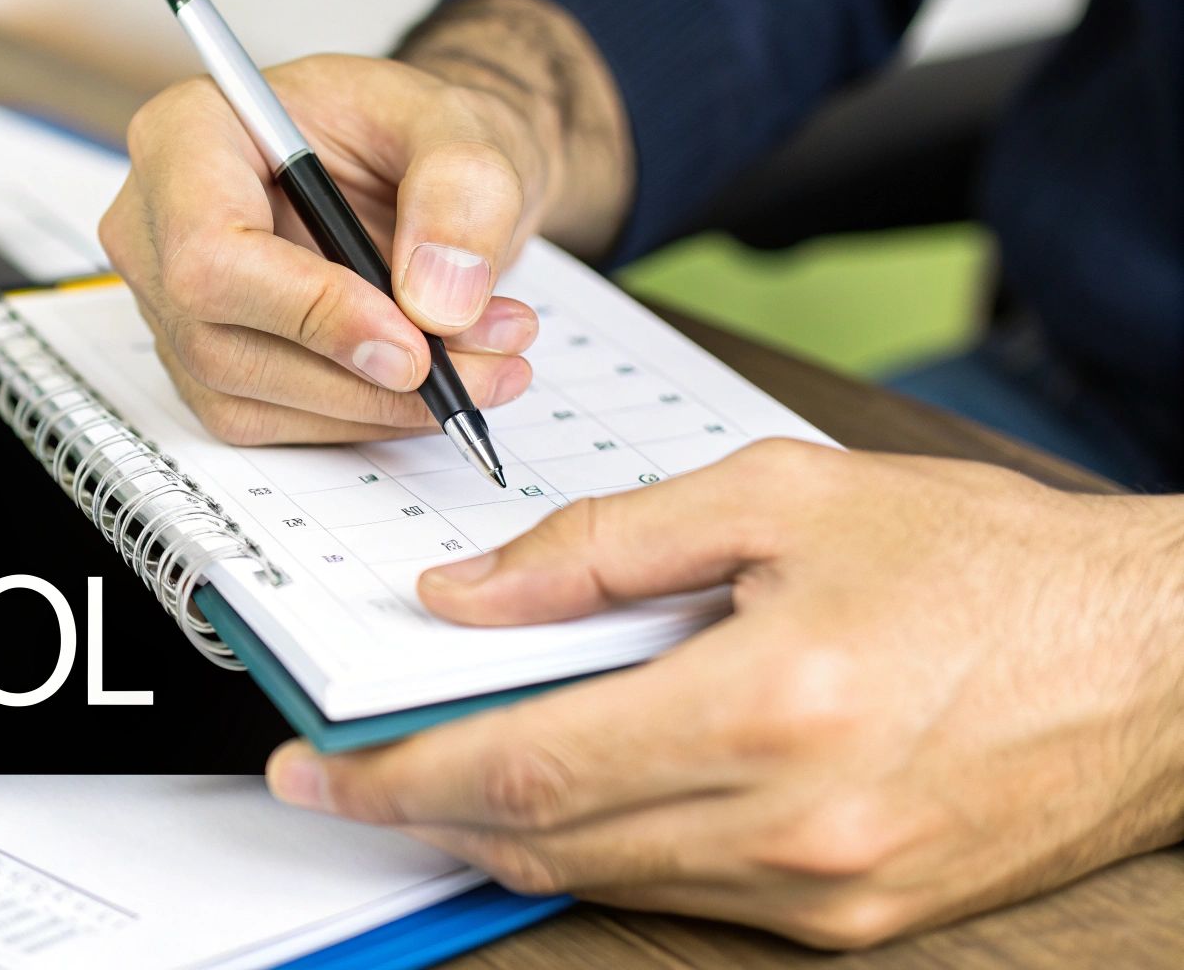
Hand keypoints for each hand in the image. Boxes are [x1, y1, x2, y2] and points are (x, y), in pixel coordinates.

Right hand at [99, 0, 630, 443]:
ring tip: (488, 363)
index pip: (209, 250)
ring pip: (248, 399)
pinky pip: (273, 424)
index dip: (309, 310)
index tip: (414, 341)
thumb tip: (440, 305)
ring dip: (379, 405)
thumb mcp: (455, 121)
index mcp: (188, 134)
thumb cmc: (402, 130)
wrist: (408, 168)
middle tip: (483, 362)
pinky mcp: (206, 368)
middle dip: (364, 375)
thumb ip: (461, 191)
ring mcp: (172, 306)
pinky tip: (441, 381)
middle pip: (221, 341)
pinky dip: (368, 416)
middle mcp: (156, 226)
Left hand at [266, 441, 1183, 947]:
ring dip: (507, 826)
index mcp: (770, 708)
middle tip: (344, 774)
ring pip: (602, 877)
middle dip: (421, 808)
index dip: (395, 773)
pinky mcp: (854, 920)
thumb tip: (469, 593)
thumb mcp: (780, 498)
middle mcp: (794, 827)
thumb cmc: (985, 563)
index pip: (522, 767)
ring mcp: (826, 892)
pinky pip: (682, 894)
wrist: (1155, 659)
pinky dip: (605, 844)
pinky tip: (577, 787)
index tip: (317, 767)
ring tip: (443, 766)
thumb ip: (603, 548)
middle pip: (543, 840)